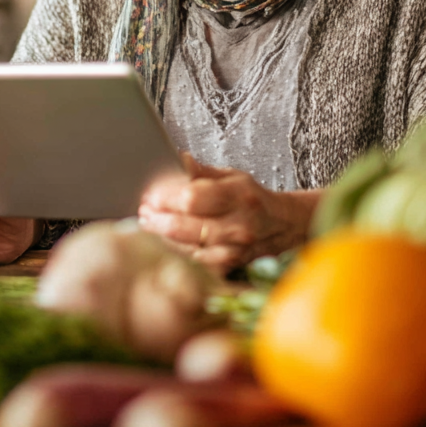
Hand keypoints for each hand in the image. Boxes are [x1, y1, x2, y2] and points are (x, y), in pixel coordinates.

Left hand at [137, 154, 319, 271]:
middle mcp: (238, 225)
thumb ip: (201, 171)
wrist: (282, 226)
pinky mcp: (229, 268)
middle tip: (143, 212)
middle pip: (186, 226)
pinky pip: (195, 263)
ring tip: (148, 225)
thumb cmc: (252, 198)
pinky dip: (176, 253)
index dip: (166, 197)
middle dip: (158, 219)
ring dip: (161, 238)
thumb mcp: (231, 176)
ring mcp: (234, 250)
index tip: (150, 195)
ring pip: (187, 248)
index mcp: (238, 196)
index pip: (192, 198)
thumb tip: (177, 158)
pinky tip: (164, 243)